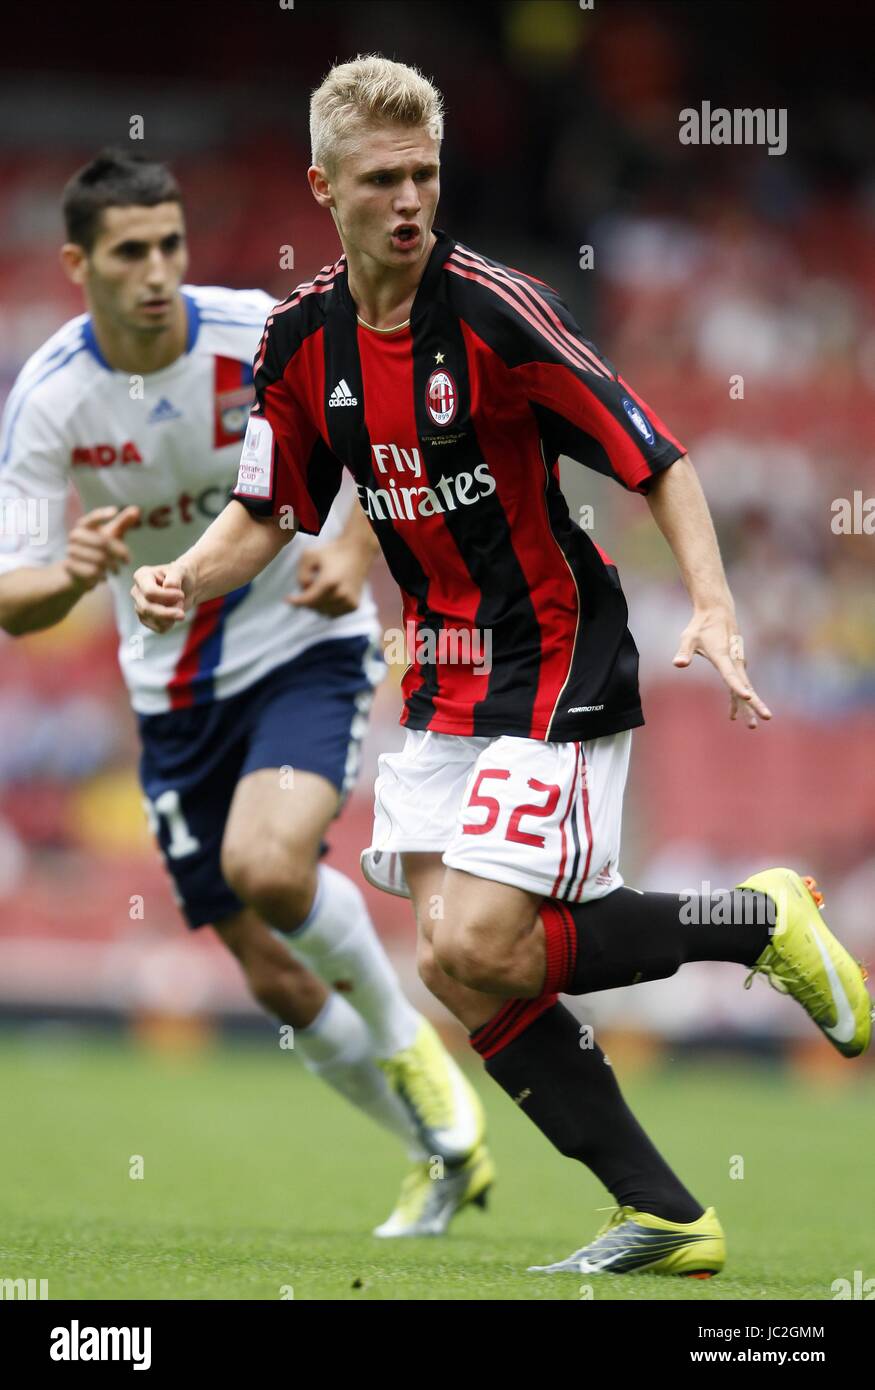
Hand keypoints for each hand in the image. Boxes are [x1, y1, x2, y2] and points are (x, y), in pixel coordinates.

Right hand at [63, 505, 140, 591]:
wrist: (78, 572)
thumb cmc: (98, 549)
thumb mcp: (111, 535)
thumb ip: (122, 523)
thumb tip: (136, 509)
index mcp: (84, 525)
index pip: (92, 517)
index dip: (102, 514)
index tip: (115, 511)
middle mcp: (75, 535)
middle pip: (103, 542)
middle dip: (120, 552)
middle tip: (128, 561)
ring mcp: (71, 550)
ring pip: (100, 559)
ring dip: (113, 566)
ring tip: (117, 570)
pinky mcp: (70, 566)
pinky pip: (93, 571)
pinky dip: (103, 575)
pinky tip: (105, 576)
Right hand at [131, 558, 194, 632]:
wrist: (184, 587)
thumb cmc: (180, 576)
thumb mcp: (180, 571)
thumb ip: (175, 577)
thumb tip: (168, 586)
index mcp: (142, 576)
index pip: (149, 592)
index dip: (166, 597)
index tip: (181, 595)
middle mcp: (137, 591)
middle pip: (147, 608)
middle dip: (168, 612)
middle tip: (182, 612)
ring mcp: (139, 606)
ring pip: (152, 619)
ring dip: (171, 617)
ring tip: (180, 607)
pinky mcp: (146, 619)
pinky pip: (158, 628)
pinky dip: (170, 624)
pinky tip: (174, 615)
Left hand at [286, 541, 367, 616]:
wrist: (357, 552)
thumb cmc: (331, 552)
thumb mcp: (309, 555)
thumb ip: (301, 574)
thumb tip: (304, 591)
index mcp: (329, 582)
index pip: (307, 600)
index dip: (295, 602)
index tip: (286, 600)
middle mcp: (340, 595)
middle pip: (314, 606)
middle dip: (307, 598)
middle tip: (311, 583)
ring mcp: (348, 602)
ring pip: (323, 612)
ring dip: (317, 603)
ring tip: (322, 587)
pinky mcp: (353, 606)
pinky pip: (333, 614)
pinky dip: (328, 607)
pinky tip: (330, 593)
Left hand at [673, 607, 771, 728]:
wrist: (718, 613)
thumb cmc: (701, 626)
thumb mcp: (688, 638)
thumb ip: (684, 652)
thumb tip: (678, 664)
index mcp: (723, 656)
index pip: (731, 675)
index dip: (738, 686)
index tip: (747, 697)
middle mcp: (734, 661)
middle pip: (745, 686)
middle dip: (754, 703)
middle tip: (765, 718)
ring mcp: (737, 664)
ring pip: (745, 688)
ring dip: (749, 706)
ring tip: (751, 726)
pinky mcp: (736, 666)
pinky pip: (738, 686)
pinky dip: (737, 700)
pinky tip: (733, 716)